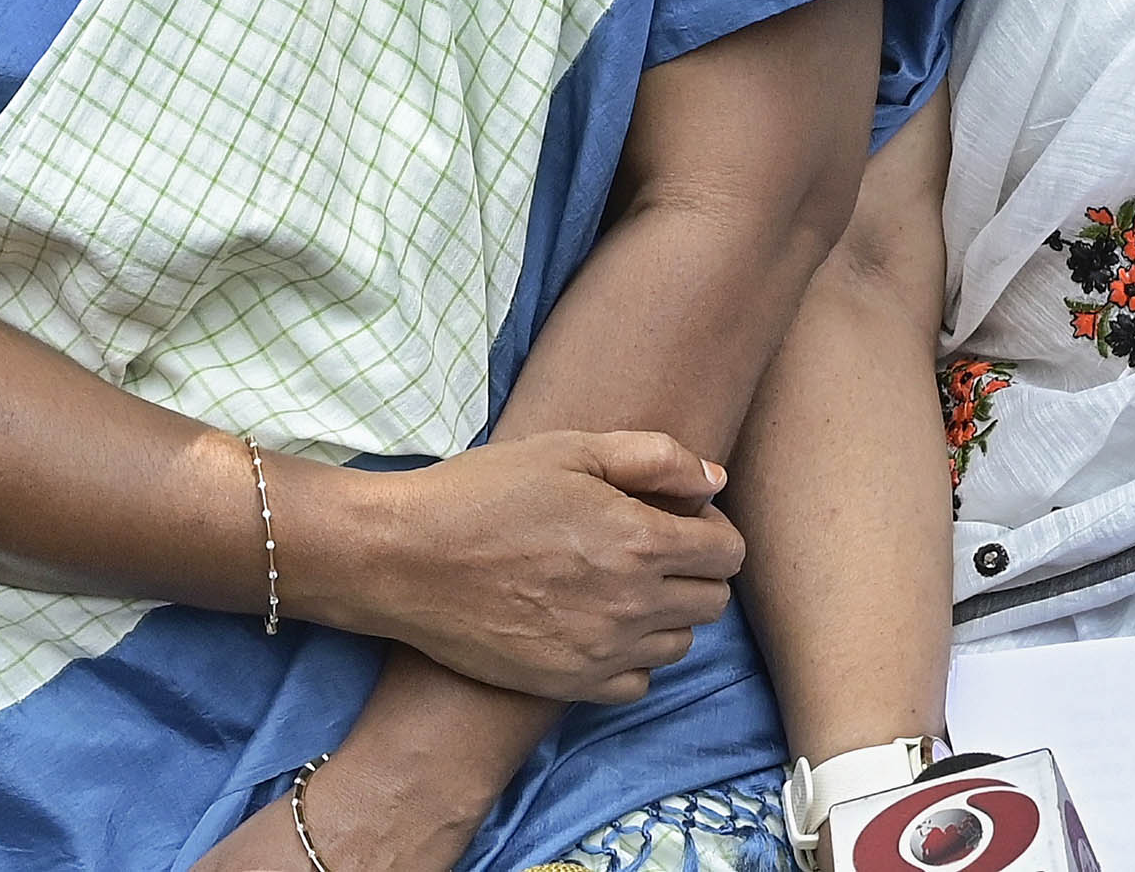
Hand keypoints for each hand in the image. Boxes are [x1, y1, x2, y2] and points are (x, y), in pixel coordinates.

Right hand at [289, 429, 742, 701]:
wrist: (406, 559)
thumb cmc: (484, 493)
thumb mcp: (570, 448)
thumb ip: (655, 458)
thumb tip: (714, 480)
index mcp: (639, 540)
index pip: (728, 552)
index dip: (711, 529)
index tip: (678, 518)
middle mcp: (631, 604)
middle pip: (712, 601)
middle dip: (695, 572)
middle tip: (650, 548)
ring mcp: (601, 652)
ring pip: (679, 644)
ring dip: (665, 615)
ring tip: (619, 584)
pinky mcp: (569, 685)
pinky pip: (637, 683)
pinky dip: (631, 658)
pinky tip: (597, 625)